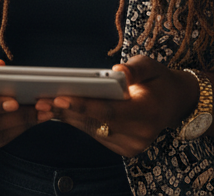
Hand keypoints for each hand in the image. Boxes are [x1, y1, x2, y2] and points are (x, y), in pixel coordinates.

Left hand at [34, 56, 196, 157]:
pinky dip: (77, 121)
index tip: (60, 98)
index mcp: (148, 113)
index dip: (83, 105)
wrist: (173, 103)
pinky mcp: (123, 148)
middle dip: (66, 110)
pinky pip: (95, 133)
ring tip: (42, 103)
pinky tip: (58, 109)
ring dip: (66, 117)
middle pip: (96, 122)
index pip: (110, 111)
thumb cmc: (158, 79)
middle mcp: (140, 135)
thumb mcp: (150, 65)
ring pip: (91, 129)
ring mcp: (131, 146)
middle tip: (40, 99)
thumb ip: (134, 68)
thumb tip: (117, 70)